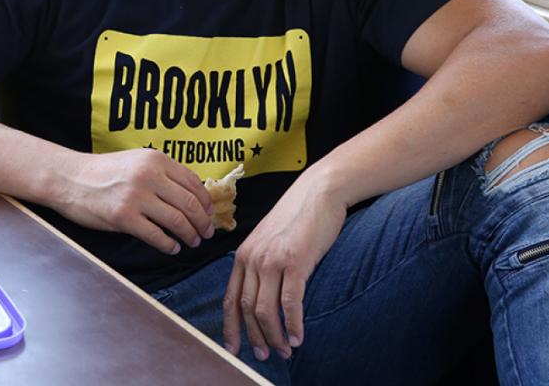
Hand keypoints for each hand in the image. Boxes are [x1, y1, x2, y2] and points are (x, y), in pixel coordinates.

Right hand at [52, 149, 214, 253]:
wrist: (69, 178)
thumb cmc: (103, 172)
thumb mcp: (136, 162)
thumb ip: (162, 173)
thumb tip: (192, 196)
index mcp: (155, 160)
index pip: (194, 183)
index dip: (206, 203)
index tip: (210, 214)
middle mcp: (149, 175)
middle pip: (190, 204)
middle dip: (203, 222)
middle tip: (207, 233)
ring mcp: (136, 197)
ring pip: (177, 221)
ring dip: (190, 235)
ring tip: (192, 242)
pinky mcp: (124, 217)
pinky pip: (156, 235)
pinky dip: (169, 245)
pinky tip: (172, 247)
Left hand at [222, 168, 346, 360]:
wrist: (318, 192)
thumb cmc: (297, 217)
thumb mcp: (269, 239)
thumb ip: (261, 262)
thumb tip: (261, 292)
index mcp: (242, 255)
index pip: (230, 298)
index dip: (230, 326)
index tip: (233, 347)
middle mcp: (252, 258)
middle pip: (246, 308)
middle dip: (254, 337)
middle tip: (264, 356)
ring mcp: (272, 260)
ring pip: (265, 310)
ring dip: (274, 336)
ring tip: (284, 351)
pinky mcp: (295, 262)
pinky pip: (290, 303)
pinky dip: (293, 324)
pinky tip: (298, 337)